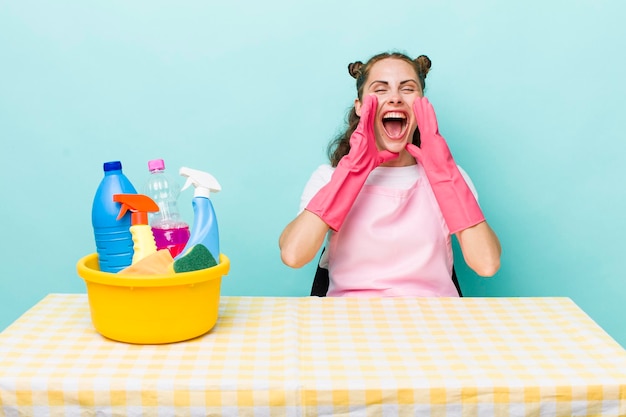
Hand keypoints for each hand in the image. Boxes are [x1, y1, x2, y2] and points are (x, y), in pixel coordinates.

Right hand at [305, 95, 397, 230]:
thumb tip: (395, 154)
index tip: (380, 105)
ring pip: (366, 116)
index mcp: (368, 136)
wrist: (357, 168)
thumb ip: (386, 155)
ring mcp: (360, 131)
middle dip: (372, 106)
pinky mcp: (359, 132)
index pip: (373, 122)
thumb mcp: (379, 158)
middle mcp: (363, 132)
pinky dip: (367, 110)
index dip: (376, 113)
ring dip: (369, 105)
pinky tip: (370, 102)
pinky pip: (364, 119)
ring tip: (372, 95)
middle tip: (375, 95)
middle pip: (369, 116)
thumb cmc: (365, 164)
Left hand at [405, 96, 452, 170]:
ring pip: (429, 119)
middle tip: (418, 99)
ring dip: (425, 108)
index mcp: (428, 140)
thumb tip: (407, 146)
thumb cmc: (434, 167)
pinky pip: (432, 123)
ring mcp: (434, 135)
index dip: (418, 115)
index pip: (421, 125)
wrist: (442, 173)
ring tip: (422, 98)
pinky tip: (428, 106)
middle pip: (425, 120)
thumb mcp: (421, 156)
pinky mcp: (436, 137)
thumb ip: (414, 150)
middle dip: (421, 109)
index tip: (415, 107)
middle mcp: (431, 136)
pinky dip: (430, 114)